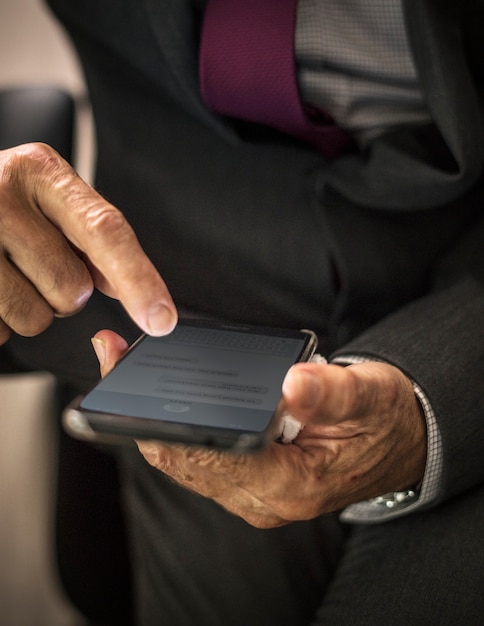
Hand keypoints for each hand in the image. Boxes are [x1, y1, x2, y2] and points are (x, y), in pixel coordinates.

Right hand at [0, 143, 176, 343]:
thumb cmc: (1, 200)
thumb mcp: (47, 197)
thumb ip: (91, 236)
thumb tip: (127, 286)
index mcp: (42, 172)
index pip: (104, 231)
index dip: (138, 280)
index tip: (162, 319)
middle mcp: (1, 195)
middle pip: (73, 289)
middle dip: (63, 291)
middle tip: (33, 262)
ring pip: (36, 318)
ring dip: (30, 308)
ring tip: (6, 271)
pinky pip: (1, 331)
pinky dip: (1, 319)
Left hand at [94, 329, 426, 528]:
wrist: (396, 442)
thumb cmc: (382, 419)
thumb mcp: (370, 396)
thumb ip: (332, 393)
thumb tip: (294, 384)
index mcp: (291, 484)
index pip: (214, 457)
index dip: (168, 422)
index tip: (131, 380)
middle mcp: (263, 497)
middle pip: (186, 460)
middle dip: (143, 413)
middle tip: (114, 358)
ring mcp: (252, 491)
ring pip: (185, 459)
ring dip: (153, 416)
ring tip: (126, 364)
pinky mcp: (247, 477)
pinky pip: (198, 455)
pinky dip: (174, 422)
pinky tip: (162, 389)